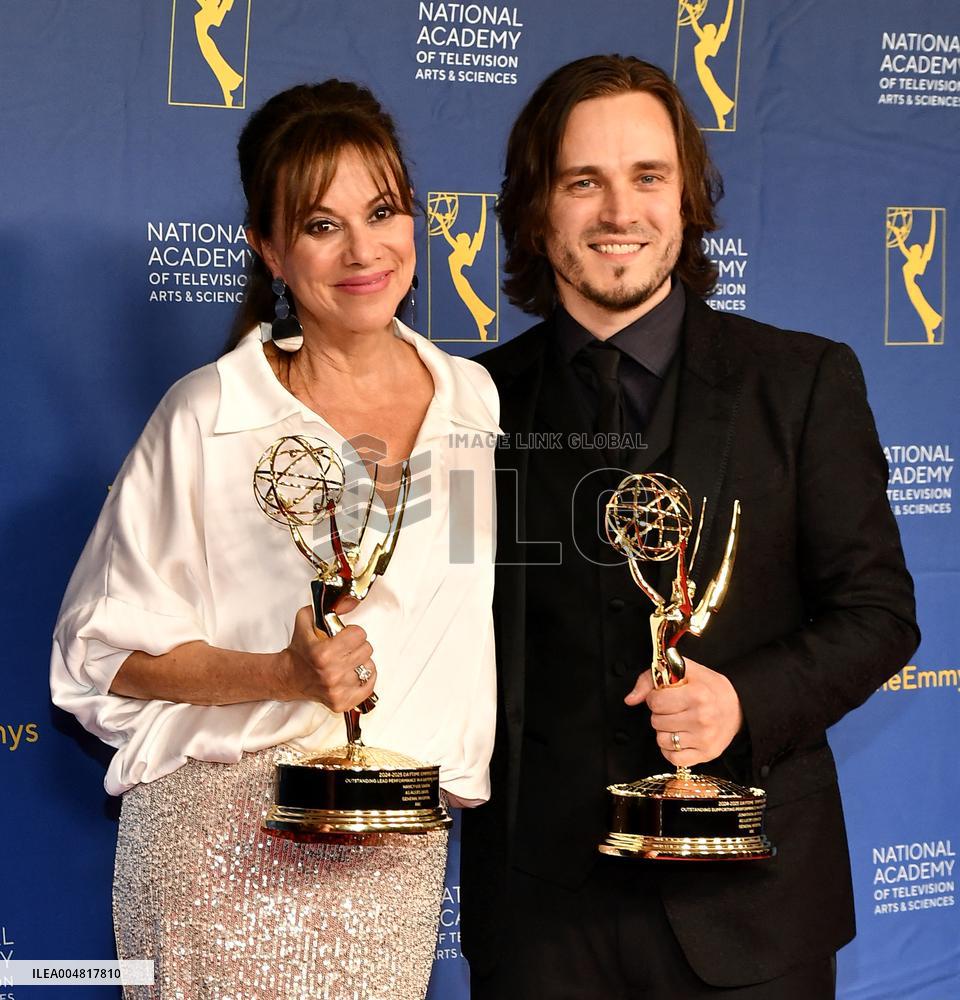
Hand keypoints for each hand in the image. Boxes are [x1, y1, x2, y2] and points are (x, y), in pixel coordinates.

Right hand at [283, 604, 375, 711]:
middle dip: (357, 646)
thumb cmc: (299, 649)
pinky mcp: (341, 703)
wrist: (287, 677)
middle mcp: (331, 673)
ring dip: (360, 663)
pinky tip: (354, 673)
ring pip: (369, 668)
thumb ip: (329, 606)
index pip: (360, 635)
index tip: (345, 635)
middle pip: (367, 650)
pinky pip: (368, 688)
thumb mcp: (307, 619)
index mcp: (324, 653)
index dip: (353, 632)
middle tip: (345, 648)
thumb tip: (353, 600)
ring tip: (347, 662)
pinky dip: (365, 679)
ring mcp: (337, 690)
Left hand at [624, 657, 742, 767]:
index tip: (665, 695)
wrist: (738, 707)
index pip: (655, 701)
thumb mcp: (683, 671)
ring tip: (677, 722)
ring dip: (664, 731)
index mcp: (697, 694)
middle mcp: (702, 718)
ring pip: (661, 740)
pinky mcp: (705, 755)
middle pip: (656, 721)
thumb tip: (630, 699)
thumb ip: (650, 679)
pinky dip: (670, 749)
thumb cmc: (707, 687)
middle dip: (660, 713)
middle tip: (673, 708)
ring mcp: (704, 739)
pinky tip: (679, 737)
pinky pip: (672, 758)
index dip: (655, 697)